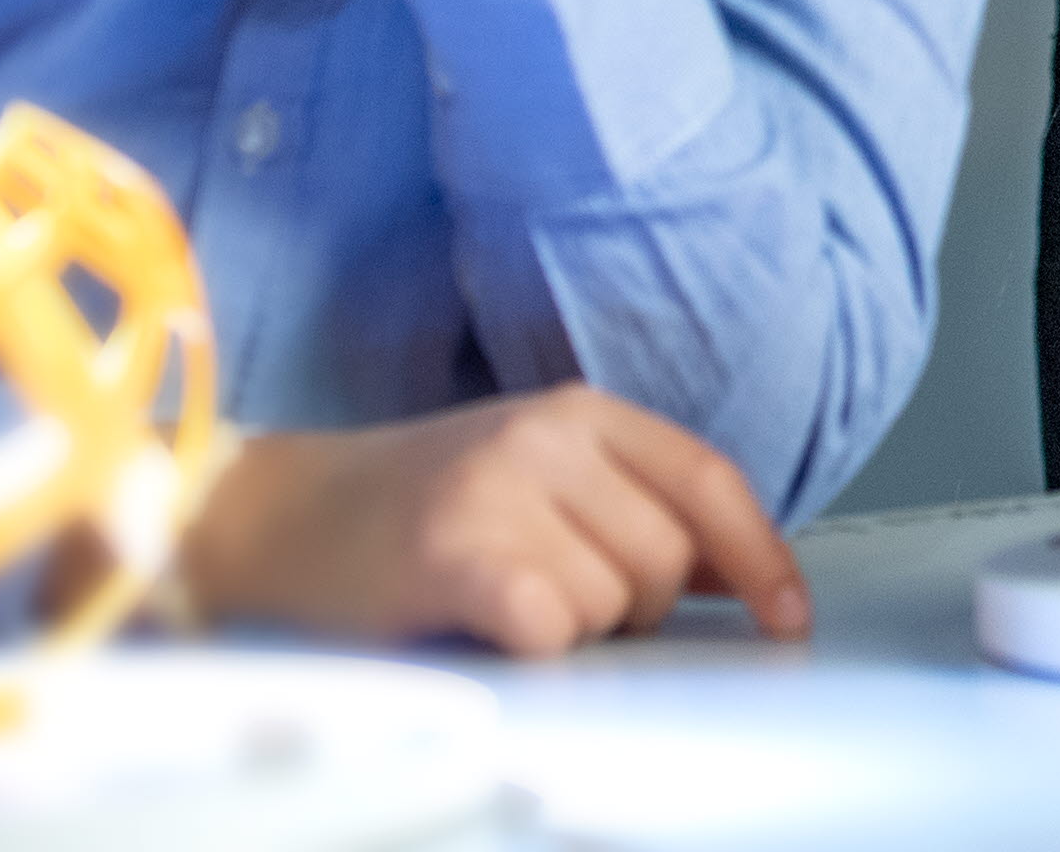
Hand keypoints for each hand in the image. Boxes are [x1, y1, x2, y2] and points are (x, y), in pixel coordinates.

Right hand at [178, 388, 806, 659]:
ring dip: (570, 631)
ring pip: (609, 601)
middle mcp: (545, 436)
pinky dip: (532, 646)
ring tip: (499, 606)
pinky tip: (486, 627)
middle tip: (557, 607)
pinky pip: (549, 625)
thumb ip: (626, 509)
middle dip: (633, 609)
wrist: (270, 516)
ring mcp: (497, 487)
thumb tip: (734, 575)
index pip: (707, 480)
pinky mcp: (452, 549)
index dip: (760, 555)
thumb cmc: (407, 512)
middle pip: (665, 557)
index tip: (789, 616)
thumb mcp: (531, 480)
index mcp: (579, 412)